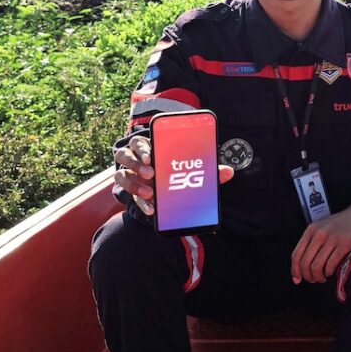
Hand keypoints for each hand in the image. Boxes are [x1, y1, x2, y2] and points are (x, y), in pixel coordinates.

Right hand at [113, 134, 233, 215]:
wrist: (164, 191)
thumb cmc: (178, 171)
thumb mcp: (192, 168)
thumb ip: (207, 169)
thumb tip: (228, 172)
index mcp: (149, 147)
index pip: (139, 142)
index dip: (142, 147)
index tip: (150, 156)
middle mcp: (135, 160)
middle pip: (125, 156)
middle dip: (136, 164)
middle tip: (151, 173)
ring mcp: (130, 175)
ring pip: (122, 174)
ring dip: (134, 184)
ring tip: (151, 192)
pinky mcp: (130, 191)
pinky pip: (128, 196)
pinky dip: (141, 203)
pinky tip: (152, 209)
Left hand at [291, 199, 350, 283]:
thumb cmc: (340, 224)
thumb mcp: (321, 227)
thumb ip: (311, 242)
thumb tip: (301, 266)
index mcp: (311, 230)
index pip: (296, 254)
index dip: (295, 270)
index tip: (297, 280)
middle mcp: (319, 234)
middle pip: (306, 263)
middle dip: (308, 276)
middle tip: (313, 280)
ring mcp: (332, 239)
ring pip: (317, 266)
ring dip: (319, 276)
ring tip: (323, 277)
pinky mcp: (345, 244)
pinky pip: (331, 265)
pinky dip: (329, 272)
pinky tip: (331, 271)